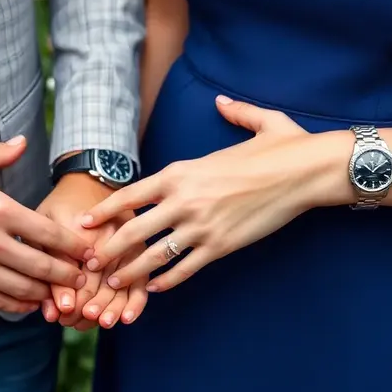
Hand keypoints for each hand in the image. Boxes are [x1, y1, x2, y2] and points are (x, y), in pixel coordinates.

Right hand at [0, 137, 92, 313]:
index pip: (50, 234)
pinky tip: (30, 300)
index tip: (89, 252)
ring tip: (61, 292)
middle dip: (69, 275)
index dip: (75, 247)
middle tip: (84, 277)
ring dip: (46, 293)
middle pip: (43, 267)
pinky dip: (19, 304)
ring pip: (24, 290)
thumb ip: (0, 154)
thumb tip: (24, 143)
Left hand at [37, 173, 148, 328]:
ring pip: (125, 287)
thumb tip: (57, 307)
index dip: (72, 303)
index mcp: (87, 233)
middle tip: (76, 322)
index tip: (60, 317)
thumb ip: (49, 265)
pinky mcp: (138, 250)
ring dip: (113, 310)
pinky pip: (142, 280)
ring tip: (102, 323)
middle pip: (105, 287)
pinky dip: (136, 302)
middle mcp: (113, 240)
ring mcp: (130, 245)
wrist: (90, 180)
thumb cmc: (60, 205)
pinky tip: (126, 318)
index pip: (81, 279)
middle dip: (90, 310)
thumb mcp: (45, 227)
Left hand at [81, 96, 347, 291]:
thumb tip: (222, 102)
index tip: (84, 224)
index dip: (104, 212)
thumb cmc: (283, 147)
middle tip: (88, 264)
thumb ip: (233, 113)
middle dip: (108, 249)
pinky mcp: (221, 246)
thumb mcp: (254, 124)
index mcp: (182, 171)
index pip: (130, 195)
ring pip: (154, 255)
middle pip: (133, 230)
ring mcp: (202, 226)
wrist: (308, 171)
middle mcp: (185, 200)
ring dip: (131, 271)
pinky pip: (185, 267)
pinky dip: (167, 280)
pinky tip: (155, 288)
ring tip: (113, 282)